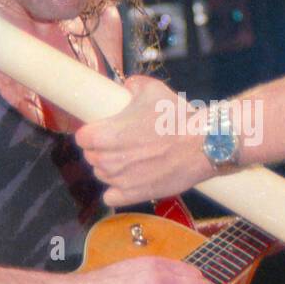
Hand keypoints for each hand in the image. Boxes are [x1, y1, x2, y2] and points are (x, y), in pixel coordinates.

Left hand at [76, 76, 210, 206]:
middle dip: (101, 150)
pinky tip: (128, 182)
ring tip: (130, 160)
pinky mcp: (134, 195)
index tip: (103, 130)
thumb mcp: (153, 90)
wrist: (202, 143)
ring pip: (102, 175)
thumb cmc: (176, 117)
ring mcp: (120, 180)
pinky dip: (116, 191)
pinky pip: (111, 198)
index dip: (91, 133)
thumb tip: (128, 85)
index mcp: (104, 134)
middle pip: (91, 157)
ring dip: (111, 169)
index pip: (82, 138)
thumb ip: (133, 85)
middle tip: (120, 143)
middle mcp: (108, 160)